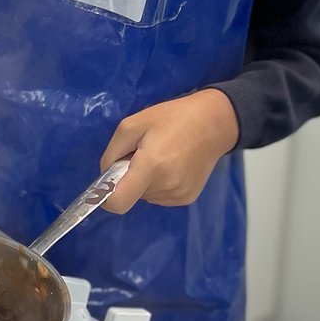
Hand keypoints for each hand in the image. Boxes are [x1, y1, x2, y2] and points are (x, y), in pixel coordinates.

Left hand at [99, 89, 239, 212]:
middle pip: (131, 195)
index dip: (106, 197)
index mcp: (151, 166)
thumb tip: (106, 176)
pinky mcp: (187, 198)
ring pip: (144, 196)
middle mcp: (166, 186)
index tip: (108, 182)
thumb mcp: (133, 124)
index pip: (118, 202)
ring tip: (159, 156)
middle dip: (129, 177)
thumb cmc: (172, 118)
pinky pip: (159, 196)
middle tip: (142, 153)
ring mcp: (178, 195)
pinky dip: (158, 184)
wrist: (214, 123)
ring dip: (144, 180)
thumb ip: (112, 153)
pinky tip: (171, 165)